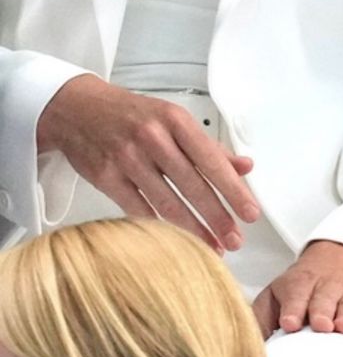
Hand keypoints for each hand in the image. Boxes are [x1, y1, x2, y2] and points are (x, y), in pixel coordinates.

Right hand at [37, 75, 259, 250]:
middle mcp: (153, 137)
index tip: (250, 212)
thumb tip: (245, 166)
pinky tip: (176, 242)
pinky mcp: (107, 177)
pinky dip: (158, 227)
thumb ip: (209, 146)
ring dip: (192, 229)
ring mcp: (128, 158)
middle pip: (191, 184)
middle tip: (236, 239)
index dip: (232, 188)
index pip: (210, 158)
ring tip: (213, 247)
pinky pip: (138, 208)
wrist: (79, 108)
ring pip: (166, 201)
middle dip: (216, 215)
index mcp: (174, 119)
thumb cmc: (132, 114)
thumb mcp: (173, 118)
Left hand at [253, 240, 342, 349]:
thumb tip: (247, 341)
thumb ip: (261, 316)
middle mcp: (327, 285)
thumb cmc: (302, 286)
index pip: (295, 291)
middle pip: (324, 296)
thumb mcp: (276, 293)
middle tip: (320, 324)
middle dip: (321, 309)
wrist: (338, 258)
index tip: (289, 321)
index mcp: (300, 282)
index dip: (293, 306)